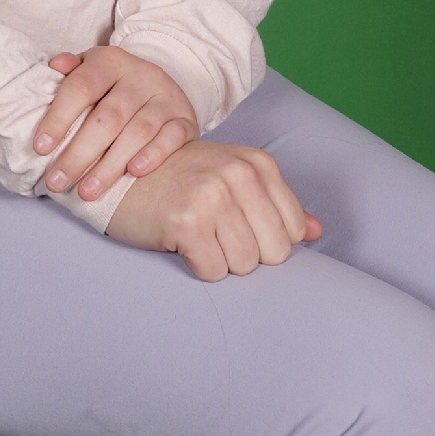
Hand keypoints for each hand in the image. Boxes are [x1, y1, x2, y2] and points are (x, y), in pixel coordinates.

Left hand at [35, 46, 199, 200]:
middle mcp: (141, 75)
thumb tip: (55, 66)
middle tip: (57, 181)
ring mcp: (166, 97)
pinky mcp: (185, 119)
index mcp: (111, 62)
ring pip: (138, 132)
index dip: (59, 117)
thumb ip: (71, 72)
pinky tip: (134, 173)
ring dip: (110, 166)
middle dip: (79, 154)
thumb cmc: (114, 88)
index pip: (82, 86)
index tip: (40, 148)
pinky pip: (172, 138)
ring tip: (87, 192)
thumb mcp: (92, 71)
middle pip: (108, 117)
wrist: (162, 89)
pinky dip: (153, 155)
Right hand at [103, 137, 322, 278]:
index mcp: (257, 163)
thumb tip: (316, 231)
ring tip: (198, 236)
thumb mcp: (232, 180)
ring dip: (220, 261)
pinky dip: (197, 266)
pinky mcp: (187, 222)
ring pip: (244, 265)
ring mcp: (213, 196)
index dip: (265, 240)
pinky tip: (181, 243)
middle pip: (274, 253)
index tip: (235, 227)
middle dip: (246, 255)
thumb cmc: (178, 180)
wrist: (117, 174)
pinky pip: (213, 272)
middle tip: (215, 235)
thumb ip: (277, 205)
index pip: (292, 231)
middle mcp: (239, 174)